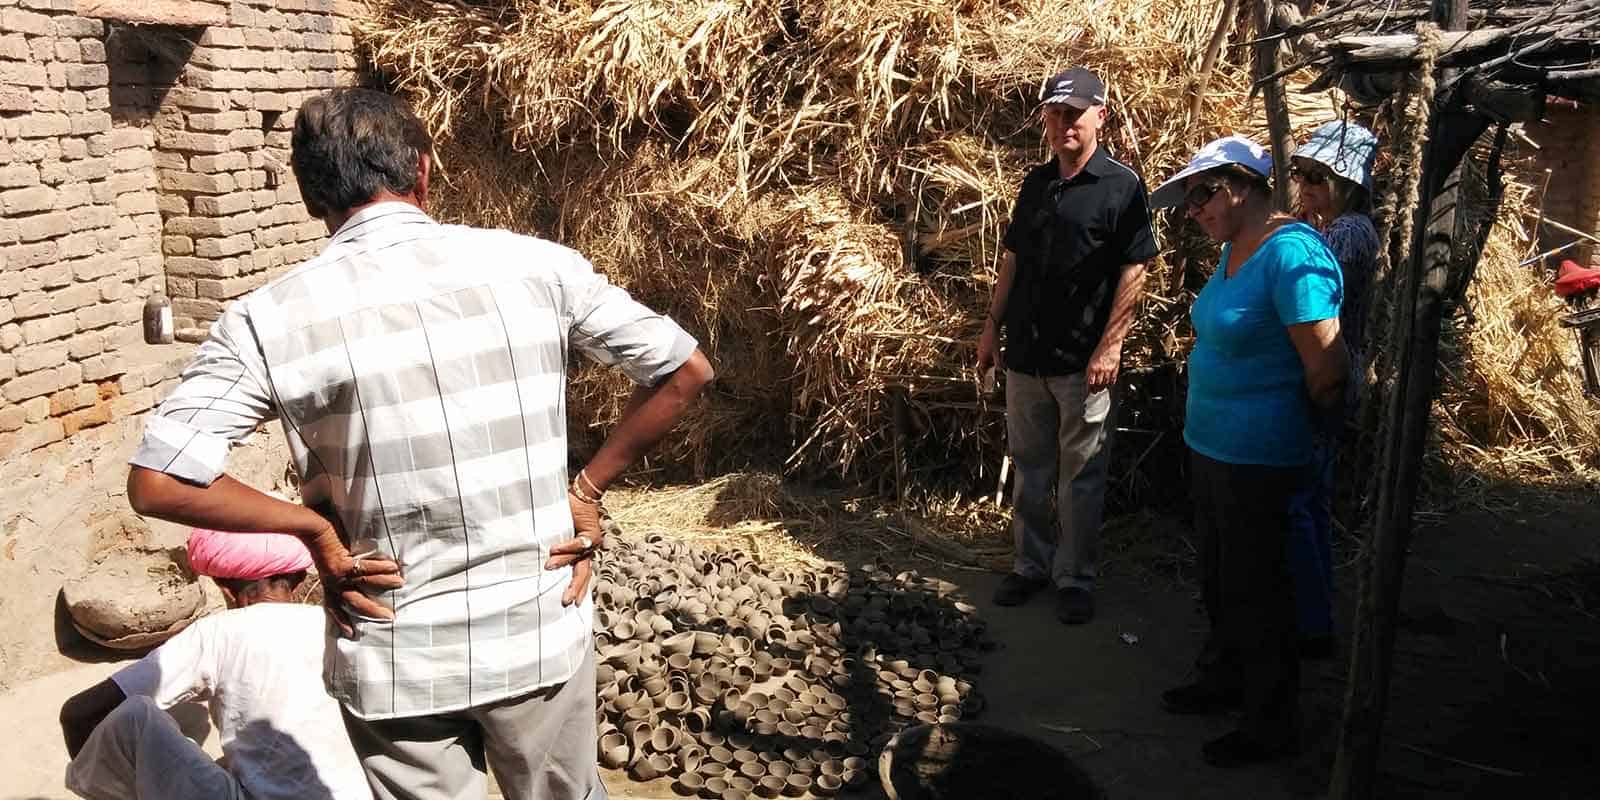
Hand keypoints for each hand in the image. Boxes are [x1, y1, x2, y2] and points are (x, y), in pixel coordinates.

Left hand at [305, 525, 403, 637]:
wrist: (311, 528)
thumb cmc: (321, 539)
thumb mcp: (328, 559)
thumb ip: (341, 566)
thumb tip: (355, 567)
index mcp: (328, 584)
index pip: (334, 606)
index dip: (342, 620)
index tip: (350, 634)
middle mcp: (333, 583)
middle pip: (354, 602)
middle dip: (373, 611)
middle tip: (390, 617)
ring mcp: (337, 575)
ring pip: (364, 584)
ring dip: (384, 584)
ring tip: (400, 583)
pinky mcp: (342, 564)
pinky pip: (364, 568)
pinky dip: (380, 567)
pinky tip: (394, 567)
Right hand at [548, 490, 605, 606]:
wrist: (582, 495)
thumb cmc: (566, 515)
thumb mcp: (557, 534)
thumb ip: (550, 547)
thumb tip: (530, 559)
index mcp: (581, 556)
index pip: (580, 576)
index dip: (577, 590)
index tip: (571, 605)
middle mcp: (588, 552)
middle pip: (583, 574)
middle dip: (574, 589)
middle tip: (566, 602)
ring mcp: (592, 545)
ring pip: (579, 560)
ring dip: (563, 564)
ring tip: (548, 567)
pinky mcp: (592, 534)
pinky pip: (579, 543)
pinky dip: (566, 547)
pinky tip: (553, 549)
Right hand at [977, 319, 1001, 372]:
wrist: (991, 327)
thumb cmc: (994, 339)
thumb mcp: (997, 352)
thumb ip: (998, 362)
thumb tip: (999, 370)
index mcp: (981, 358)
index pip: (982, 370)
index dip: (986, 374)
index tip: (990, 377)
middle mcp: (980, 354)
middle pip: (985, 364)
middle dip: (992, 366)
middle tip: (999, 365)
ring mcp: (981, 349)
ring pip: (987, 358)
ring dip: (993, 359)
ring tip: (1000, 356)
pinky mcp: (983, 344)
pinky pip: (987, 352)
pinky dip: (992, 354)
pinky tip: (998, 350)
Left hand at [1085, 343, 1120, 391]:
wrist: (1109, 345)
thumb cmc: (1099, 352)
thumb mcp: (1091, 361)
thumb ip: (1090, 371)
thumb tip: (1088, 380)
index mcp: (1092, 368)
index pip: (1090, 382)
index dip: (1089, 388)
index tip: (1089, 391)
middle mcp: (1100, 370)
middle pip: (1098, 385)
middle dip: (1096, 389)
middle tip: (1096, 391)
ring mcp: (1108, 370)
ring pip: (1105, 383)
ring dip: (1103, 386)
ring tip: (1102, 387)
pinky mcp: (1115, 369)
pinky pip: (1113, 380)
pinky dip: (1111, 383)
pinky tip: (1109, 383)